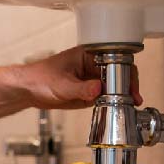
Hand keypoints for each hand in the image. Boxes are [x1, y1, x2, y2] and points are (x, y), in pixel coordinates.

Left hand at [17, 46, 141, 109]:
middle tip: (134, 99)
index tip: (130, 87)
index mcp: (89, 55)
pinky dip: (114, 103)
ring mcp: (93, 79)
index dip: (126, 73)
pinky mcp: (90, 92)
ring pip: (115, 86)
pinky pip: (106, 97)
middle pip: (119, 73)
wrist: (29, 91)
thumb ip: (81, 88)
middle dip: (128, 86)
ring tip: (130, 105)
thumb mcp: (62, 85)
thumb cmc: (40, 78)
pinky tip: (119, 109)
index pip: (115, 60)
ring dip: (123, 96)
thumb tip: (99, 89)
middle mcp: (94, 66)